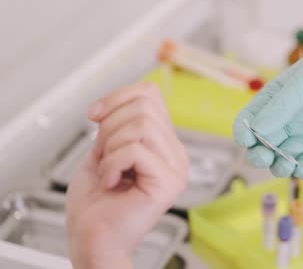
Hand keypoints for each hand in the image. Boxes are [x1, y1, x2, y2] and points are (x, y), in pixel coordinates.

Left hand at [66, 82, 188, 268]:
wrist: (92, 241)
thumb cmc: (95, 207)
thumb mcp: (102, 151)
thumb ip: (115, 126)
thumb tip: (116, 105)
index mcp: (163, 143)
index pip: (150, 94)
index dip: (118, 97)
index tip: (94, 116)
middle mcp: (175, 153)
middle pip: (145, 106)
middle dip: (110, 126)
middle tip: (104, 156)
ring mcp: (176, 168)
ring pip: (142, 125)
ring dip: (111, 146)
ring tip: (109, 171)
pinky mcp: (169, 182)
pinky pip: (135, 150)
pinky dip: (111, 164)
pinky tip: (112, 182)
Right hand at [233, 16, 302, 178]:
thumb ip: (285, 102)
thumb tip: (258, 130)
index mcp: (279, 95)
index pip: (249, 118)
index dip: (243, 132)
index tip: (248, 139)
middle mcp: (289, 117)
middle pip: (261, 144)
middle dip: (258, 154)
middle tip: (267, 155)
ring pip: (281, 159)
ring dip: (278, 166)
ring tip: (287, 161)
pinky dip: (302, 170)